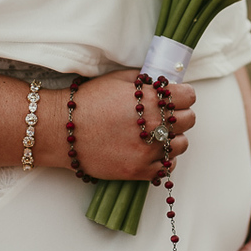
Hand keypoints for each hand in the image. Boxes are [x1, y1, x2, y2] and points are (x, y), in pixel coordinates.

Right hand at [67, 70, 196, 181]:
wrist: (61, 129)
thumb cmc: (88, 100)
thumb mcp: (118, 79)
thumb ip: (145, 81)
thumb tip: (164, 84)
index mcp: (151, 99)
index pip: (189, 96)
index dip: (182, 95)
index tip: (175, 98)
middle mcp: (153, 125)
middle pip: (189, 119)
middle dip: (179, 115)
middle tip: (165, 115)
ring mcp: (147, 150)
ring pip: (181, 144)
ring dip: (173, 138)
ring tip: (156, 135)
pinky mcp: (138, 170)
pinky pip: (167, 168)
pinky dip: (163, 160)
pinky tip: (151, 152)